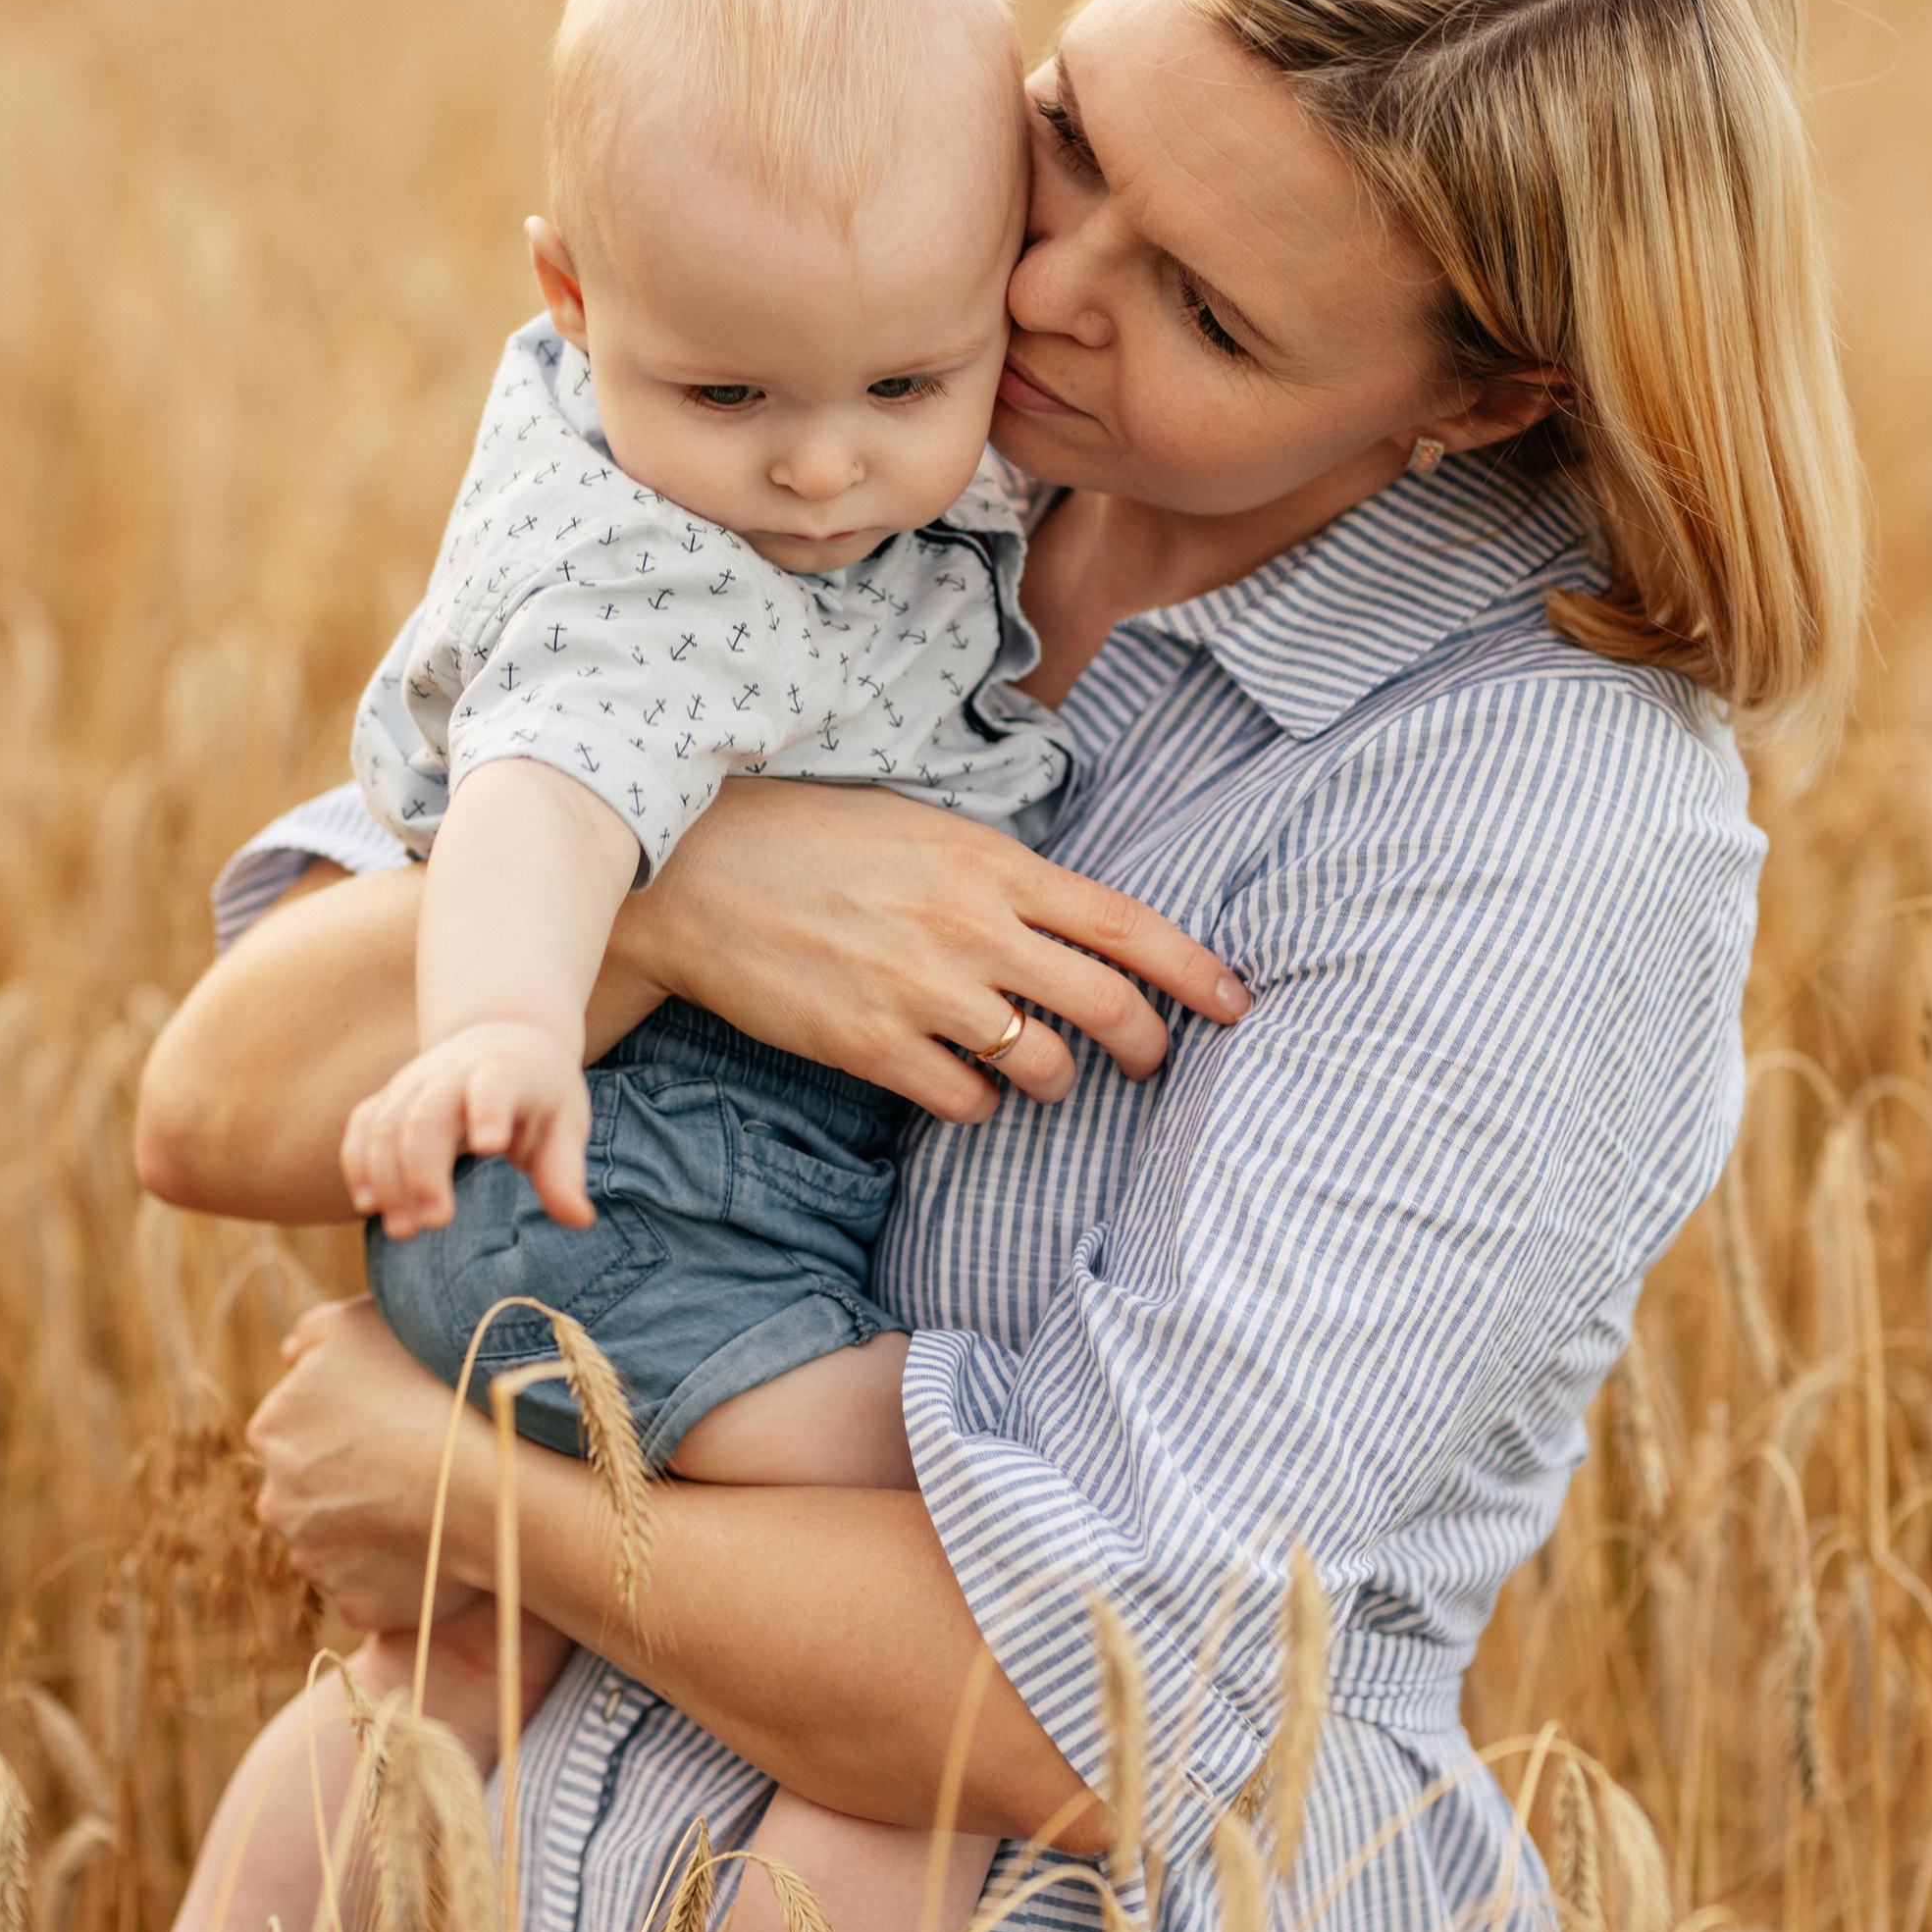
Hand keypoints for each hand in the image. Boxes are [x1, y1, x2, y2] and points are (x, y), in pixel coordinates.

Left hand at [250, 1298, 495, 1625]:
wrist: (479, 1478)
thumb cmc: (425, 1385)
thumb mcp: (359, 1322)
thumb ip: (312, 1333)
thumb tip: (290, 1356)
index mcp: (273, 1429)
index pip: (299, 1427)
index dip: (349, 1422)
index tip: (394, 1418)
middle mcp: (277, 1499)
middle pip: (312, 1488)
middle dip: (351, 1479)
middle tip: (414, 1461)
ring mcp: (314, 1559)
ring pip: (339, 1540)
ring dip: (372, 1526)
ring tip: (431, 1503)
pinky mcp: (353, 1605)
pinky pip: (373, 1586)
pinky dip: (398, 1570)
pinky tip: (437, 1543)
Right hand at [341, 1016, 592, 1234]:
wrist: (505, 1039)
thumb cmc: (540, 1092)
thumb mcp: (565, 1122)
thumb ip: (564, 1169)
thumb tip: (579, 1219)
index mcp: (507, 1072)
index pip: (495, 1085)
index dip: (490, 1111)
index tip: (491, 1146)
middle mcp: (453, 1072)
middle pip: (425, 1115)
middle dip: (423, 1170)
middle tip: (436, 1222)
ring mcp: (414, 1082)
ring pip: (385, 1124)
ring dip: (388, 1179)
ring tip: (404, 1230)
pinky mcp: (389, 1096)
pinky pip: (362, 1125)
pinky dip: (358, 1163)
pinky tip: (369, 1204)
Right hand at [621, 779, 1248, 1122]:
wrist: (694, 870)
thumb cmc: (808, 838)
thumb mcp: (923, 829)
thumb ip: (997, 875)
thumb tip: (1061, 920)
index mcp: (992, 864)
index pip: (1124, 923)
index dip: (1193, 968)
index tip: (1236, 1001)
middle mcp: (972, 927)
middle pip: (1106, 1005)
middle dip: (1147, 1045)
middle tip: (1151, 1062)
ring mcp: (923, 989)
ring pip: (1044, 1066)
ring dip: (1057, 1081)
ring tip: (1040, 1074)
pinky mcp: (870, 1044)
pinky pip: (966, 1100)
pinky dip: (979, 1102)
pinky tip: (961, 1083)